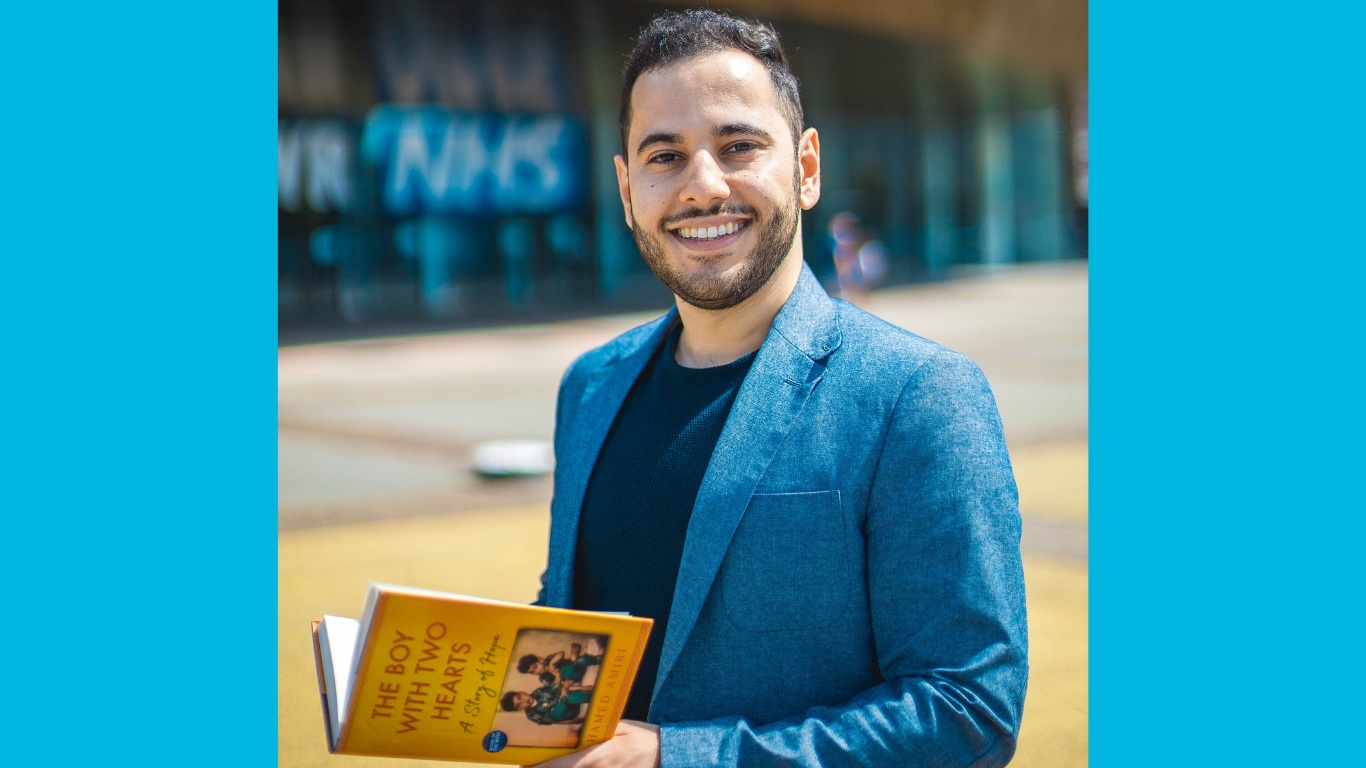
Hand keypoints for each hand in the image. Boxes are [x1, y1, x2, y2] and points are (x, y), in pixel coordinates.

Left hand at [528, 720, 659, 767]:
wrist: (668, 755)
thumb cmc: (642, 738)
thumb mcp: (619, 727)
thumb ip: (593, 731)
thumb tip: (568, 730)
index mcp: (599, 756)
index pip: (560, 765)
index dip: (539, 767)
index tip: (523, 766)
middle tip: (531, 765)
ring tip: (550, 766)